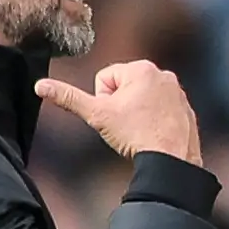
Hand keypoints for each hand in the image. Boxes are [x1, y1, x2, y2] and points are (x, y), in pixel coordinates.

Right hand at [35, 60, 202, 165]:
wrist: (170, 160)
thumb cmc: (137, 135)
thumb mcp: (97, 115)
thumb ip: (69, 98)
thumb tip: (42, 86)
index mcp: (141, 69)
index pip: (104, 78)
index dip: (103, 100)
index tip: (115, 115)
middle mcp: (162, 74)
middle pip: (124, 87)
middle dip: (120, 105)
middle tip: (126, 125)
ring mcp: (177, 91)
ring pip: (142, 99)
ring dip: (137, 113)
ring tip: (140, 130)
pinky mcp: (185, 108)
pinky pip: (161, 110)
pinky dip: (155, 120)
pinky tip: (153, 133)